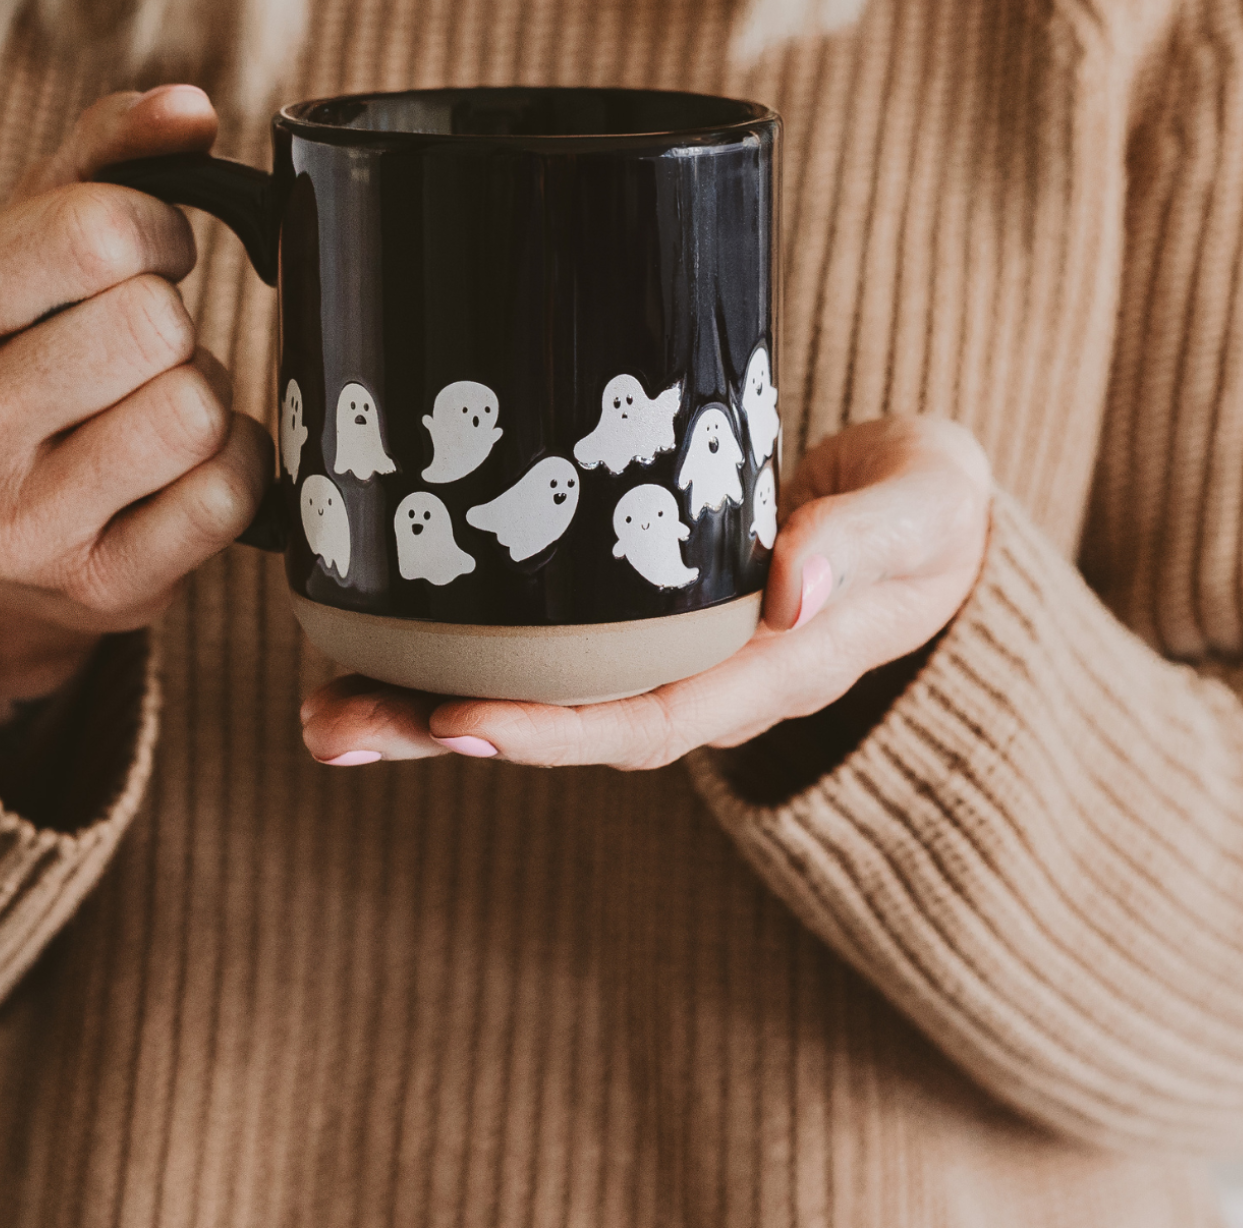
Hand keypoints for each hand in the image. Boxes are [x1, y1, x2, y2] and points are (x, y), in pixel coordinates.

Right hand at [0, 85, 273, 723]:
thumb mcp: (28, 242)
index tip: (146, 252)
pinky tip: (178, 472)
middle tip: (139, 347)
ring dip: (202, 395)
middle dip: (173, 323)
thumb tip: (187, 107)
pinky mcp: (99, 590)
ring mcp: (18, 527)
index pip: (97, 231)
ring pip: (196, 409)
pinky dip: (232, 468)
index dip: (155, 228)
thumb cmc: (24, 354)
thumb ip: (105, 155)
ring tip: (148, 407)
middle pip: (156, 323)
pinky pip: (229, 493)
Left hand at [299, 415, 991, 769]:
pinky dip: (453, 657)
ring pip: (533, 699)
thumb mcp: (925, 508)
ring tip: (315, 705)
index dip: (553, 730)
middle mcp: (704, 680)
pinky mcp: (632, 616)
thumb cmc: (927, 511)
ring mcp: (663, 654)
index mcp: (771, 667)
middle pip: (563, 727)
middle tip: (330, 726)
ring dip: (421, 709)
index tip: (457, 723)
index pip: (651, 720)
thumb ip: (868, 541)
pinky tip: (371, 645)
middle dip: (445, 734)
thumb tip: (793, 588)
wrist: (927, 519)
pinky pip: (538, 653)